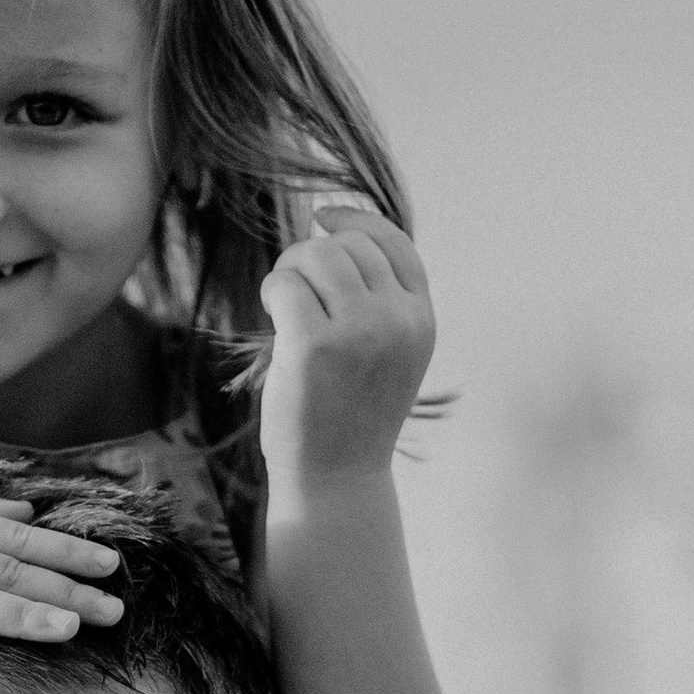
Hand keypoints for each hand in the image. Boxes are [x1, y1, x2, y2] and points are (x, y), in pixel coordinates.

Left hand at [258, 200, 435, 498]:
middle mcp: (398, 321)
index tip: (323, 215)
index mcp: (421, 320)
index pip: (394, 244)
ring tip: (285, 305)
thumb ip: (379, 301)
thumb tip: (333, 229)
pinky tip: (274, 317)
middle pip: (348, 245)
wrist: (338, 478)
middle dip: (311, 256)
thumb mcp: (386, 354)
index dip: (356, 219)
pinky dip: (273, 292)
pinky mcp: (315, 346)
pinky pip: (285, 284)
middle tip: (293, 290)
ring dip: (290, 271)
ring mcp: (360, 331)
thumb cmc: (351, 415)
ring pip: (316, 256)